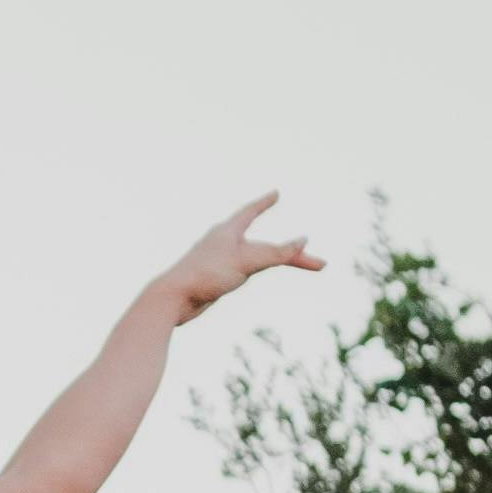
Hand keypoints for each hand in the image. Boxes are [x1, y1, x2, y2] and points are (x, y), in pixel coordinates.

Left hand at [154, 195, 323, 324]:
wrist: (172, 299)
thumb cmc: (206, 275)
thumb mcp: (246, 262)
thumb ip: (276, 252)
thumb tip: (304, 241)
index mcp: (227, 231)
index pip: (251, 211)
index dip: (265, 203)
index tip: (276, 193)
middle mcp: (223, 242)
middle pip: (266, 245)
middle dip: (291, 252)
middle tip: (319, 264)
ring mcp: (219, 261)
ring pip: (257, 258)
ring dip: (277, 260)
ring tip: (296, 264)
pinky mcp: (215, 279)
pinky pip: (245, 270)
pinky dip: (258, 269)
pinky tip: (254, 274)